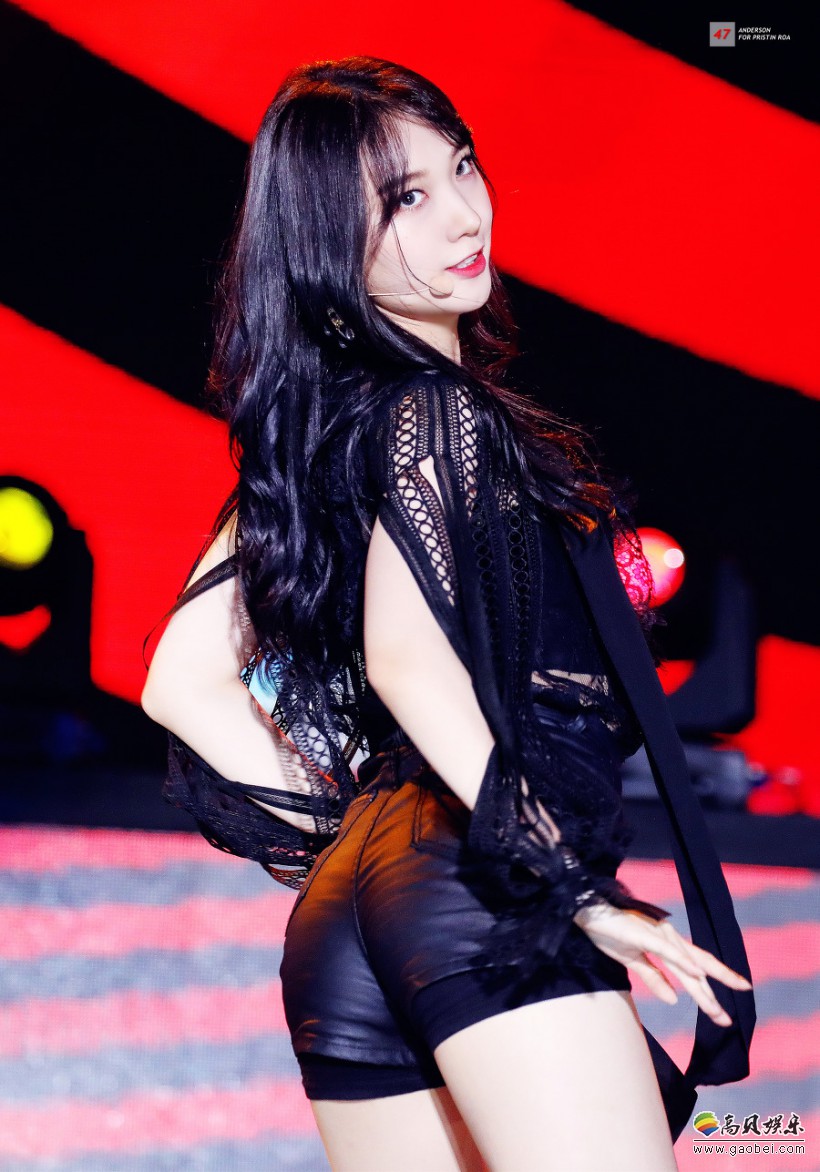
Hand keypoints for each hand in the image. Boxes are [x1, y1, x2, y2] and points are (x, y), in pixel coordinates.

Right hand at [573, 901, 751, 1026]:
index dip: (717, 980)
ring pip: (685, 965)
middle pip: (698, 968)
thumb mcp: (633, 961)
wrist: (589, 912)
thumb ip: (654, 979)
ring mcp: (657, 934)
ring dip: (700, 989)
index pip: (697, 966)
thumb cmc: (610, 932)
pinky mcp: (643, 934)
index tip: (736, 996)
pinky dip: (682, 962)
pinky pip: (665, 951)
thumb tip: (674, 1000)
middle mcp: (669, 938)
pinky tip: (695, 974)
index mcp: (667, 944)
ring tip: (714, 1009)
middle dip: (713, 994)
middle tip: (727, 1020)